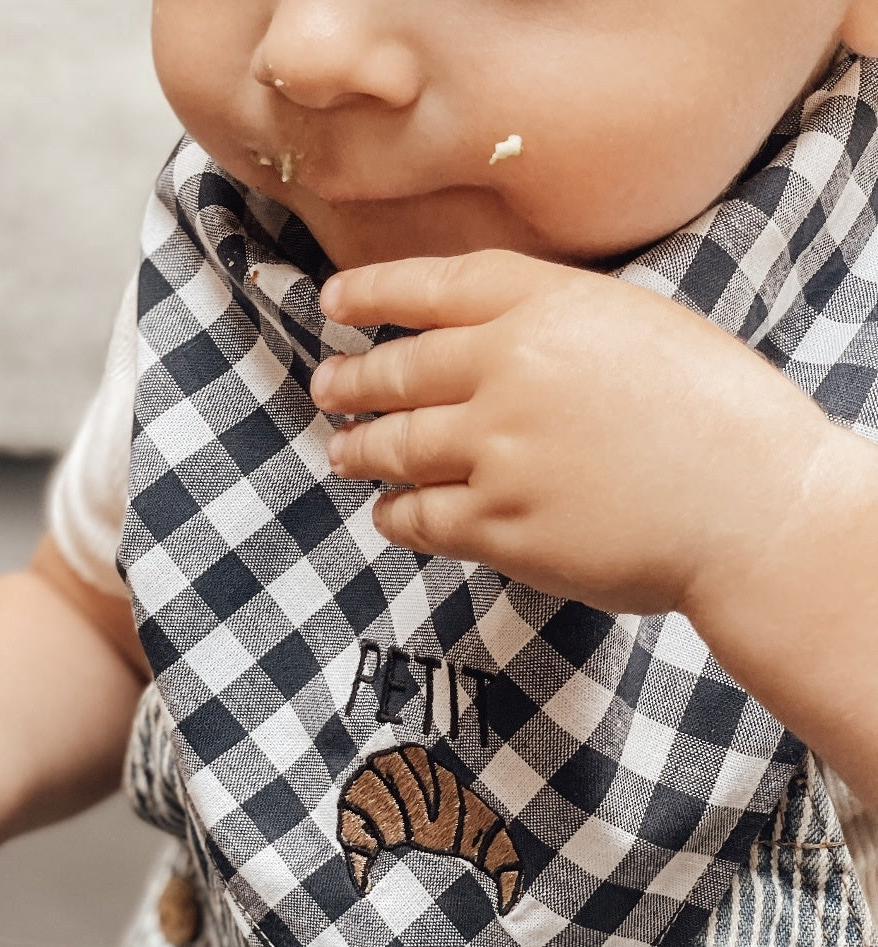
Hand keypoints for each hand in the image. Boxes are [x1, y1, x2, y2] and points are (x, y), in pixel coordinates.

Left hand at [311, 250, 831, 616]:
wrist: (754, 506)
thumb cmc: (716, 415)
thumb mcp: (638, 327)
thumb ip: (553, 324)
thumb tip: (482, 342)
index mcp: (546, 306)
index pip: (432, 287)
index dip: (371, 291)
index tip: (331, 302)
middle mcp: (507, 370)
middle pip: (397, 371)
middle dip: (349, 381)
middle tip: (326, 387)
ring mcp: (497, 451)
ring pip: (394, 448)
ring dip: (359, 450)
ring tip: (343, 451)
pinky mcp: (499, 526)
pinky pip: (420, 518)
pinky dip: (394, 515)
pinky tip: (388, 513)